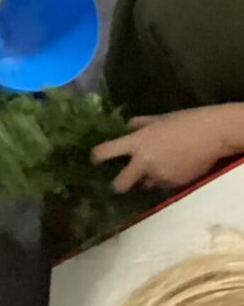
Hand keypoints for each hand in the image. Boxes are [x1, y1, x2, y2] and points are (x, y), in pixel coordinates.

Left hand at [91, 105, 243, 192]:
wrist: (212, 134)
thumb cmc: (183, 121)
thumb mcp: (155, 119)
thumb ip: (137, 125)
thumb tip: (126, 129)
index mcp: (135, 143)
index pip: (105, 152)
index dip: (96, 157)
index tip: (94, 159)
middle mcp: (144, 163)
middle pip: (120, 184)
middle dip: (117, 184)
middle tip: (117, 182)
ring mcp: (160, 176)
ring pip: (144, 186)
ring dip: (143, 181)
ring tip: (149, 172)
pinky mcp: (175, 184)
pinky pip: (162, 186)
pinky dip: (161, 181)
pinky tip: (168, 170)